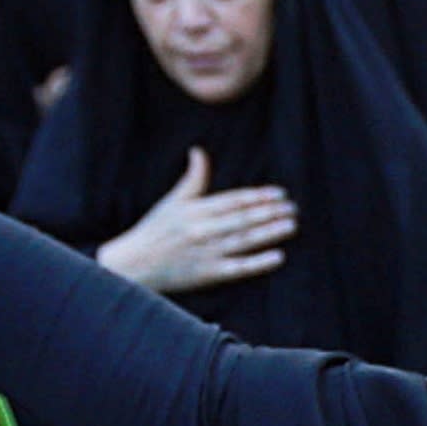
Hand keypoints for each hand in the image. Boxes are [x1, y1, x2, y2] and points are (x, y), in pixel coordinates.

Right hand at [99, 146, 295, 292]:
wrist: (132, 265)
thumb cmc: (154, 230)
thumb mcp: (172, 202)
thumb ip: (192, 179)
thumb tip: (199, 151)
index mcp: (195, 210)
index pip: (233, 200)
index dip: (258, 196)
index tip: (280, 193)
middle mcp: (202, 230)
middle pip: (242, 219)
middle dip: (270, 213)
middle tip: (294, 208)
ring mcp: (206, 252)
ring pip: (244, 240)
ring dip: (269, 233)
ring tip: (291, 225)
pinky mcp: (207, 274)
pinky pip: (237, 268)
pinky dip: (258, 262)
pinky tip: (278, 256)